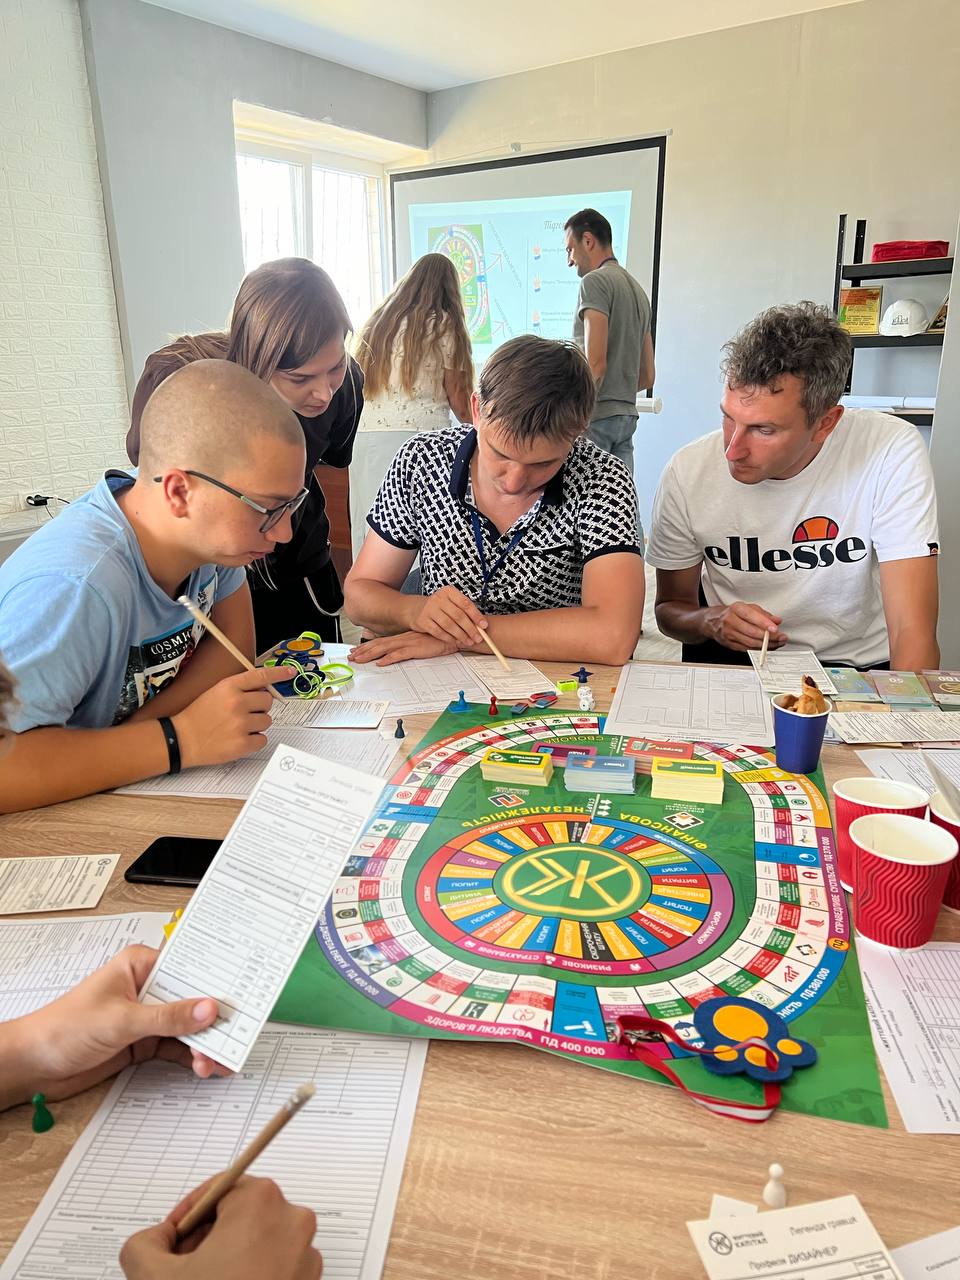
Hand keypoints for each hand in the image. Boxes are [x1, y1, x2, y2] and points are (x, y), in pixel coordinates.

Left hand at [8, 946, 226, 1106]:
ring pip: (187, 1027)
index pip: (188, 969)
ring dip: (204, 1044)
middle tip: (234, 1036)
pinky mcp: (142, 1042)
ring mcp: (146, 1017)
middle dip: (212, 1020)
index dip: (215, 981)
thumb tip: (208, 1008)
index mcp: (141, 966)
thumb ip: (168, 1017)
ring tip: (216, 1062)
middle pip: (192, 1000)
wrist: (32, 1065)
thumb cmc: (63, 1028)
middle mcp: (146, 988)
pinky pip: (176, 1047)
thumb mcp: (121, 1020)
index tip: (240, 997)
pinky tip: (204, 1067)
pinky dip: (191, 1058)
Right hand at [120, 1176, 321, 1279]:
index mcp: (260, 1203)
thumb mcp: (151, 1274)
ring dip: (228, 1261)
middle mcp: (292, 1223)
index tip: (173, 1238)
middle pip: (241, 1216)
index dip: (189, 1215)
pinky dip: (250, 1279)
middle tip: (182, 1268)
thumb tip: (155, 1239)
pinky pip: (275, 1268)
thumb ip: (144, 1242)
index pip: (219, 1189)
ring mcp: (306, 1258)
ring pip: (259, 1244)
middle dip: (208, 1240)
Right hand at [173, 666, 293, 768]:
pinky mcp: (242, 744)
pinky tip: (238, 738)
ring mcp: (240, 724)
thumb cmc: (198, 716)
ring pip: (267, 721)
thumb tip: (264, 689)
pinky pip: (263, 739)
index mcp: (229, 687)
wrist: (181, 739)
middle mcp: (236, 703)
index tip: (290, 672)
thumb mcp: (216, 691)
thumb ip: (240, 688)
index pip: (260, 676)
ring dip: (256, 725)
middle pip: (268, 701)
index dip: (278, 673)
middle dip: (260, 708)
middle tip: (244, 713)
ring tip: (237, 727)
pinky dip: (254, 740)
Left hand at [349, 632, 457, 666]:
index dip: (367, 646)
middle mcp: (404, 638)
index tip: (356, 651)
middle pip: (379, 644)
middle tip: (351, 657)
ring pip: (385, 649)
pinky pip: (400, 654)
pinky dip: (389, 659)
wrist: (455, 636)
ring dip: (370, 654)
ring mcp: (409, 643)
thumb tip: (397, 654)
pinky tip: (381, 662)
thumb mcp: (421, 643)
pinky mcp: (417, 648)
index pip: (381, 641)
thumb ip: (410, 647)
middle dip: (363, 651)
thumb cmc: (440, 640)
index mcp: (404, 637)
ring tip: (359, 659)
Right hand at [409, 587, 485, 646]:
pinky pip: (438, 632)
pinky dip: (448, 638)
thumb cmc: (440, 607)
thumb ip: (465, 611)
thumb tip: (481, 626)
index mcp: (449, 591)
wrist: (417, 609)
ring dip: (461, 635)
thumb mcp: (452, 603)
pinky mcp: (422, 620)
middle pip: (458, 616)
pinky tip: (455, 641)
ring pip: (449, 625)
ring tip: (468, 641)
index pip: (466, 604)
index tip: (484, 626)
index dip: (476, 616)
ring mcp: (429, 609)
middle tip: (478, 638)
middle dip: (470, 629)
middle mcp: (438, 598)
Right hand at [706, 602, 786, 651]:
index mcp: (736, 609)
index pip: (751, 616)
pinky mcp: (729, 644)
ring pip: (750, 642)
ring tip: (778, 643)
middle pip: (752, 632)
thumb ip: (763, 614)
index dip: (764, 623)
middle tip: (781, 638)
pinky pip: (747, 649)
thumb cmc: (733, 613)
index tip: (775, 628)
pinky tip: (768, 647)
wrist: (712, 621)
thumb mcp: (748, 608)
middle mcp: (731, 621)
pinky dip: (759, 649)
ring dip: (767, 645)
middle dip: (769, 637)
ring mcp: (729, 634)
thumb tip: (777, 620)